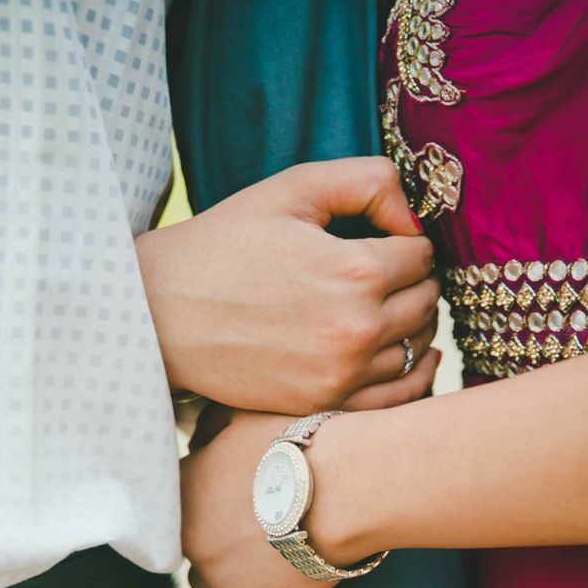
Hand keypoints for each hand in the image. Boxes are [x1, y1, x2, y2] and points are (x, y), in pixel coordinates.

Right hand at [136, 157, 437, 414]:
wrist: (161, 314)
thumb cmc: (224, 245)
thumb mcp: (293, 189)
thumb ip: (369, 182)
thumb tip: (414, 217)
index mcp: (357, 271)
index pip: (422, 257)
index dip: (409, 244)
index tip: (387, 243)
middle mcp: (358, 329)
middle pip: (426, 304)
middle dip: (415, 284)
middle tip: (391, 276)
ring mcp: (342, 375)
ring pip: (416, 350)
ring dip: (413, 327)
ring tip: (391, 312)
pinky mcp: (324, 404)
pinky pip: (397, 398)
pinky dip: (407, 376)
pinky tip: (402, 357)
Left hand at [181, 396, 432, 587]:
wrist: (342, 488)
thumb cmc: (302, 443)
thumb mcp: (247, 414)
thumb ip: (213, 423)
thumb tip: (200, 433)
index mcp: (186, 484)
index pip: (175, 500)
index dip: (202, 500)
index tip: (226, 501)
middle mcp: (189, 530)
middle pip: (190, 542)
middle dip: (214, 537)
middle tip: (249, 529)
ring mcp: (213, 571)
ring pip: (203, 582)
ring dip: (225, 575)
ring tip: (255, 568)